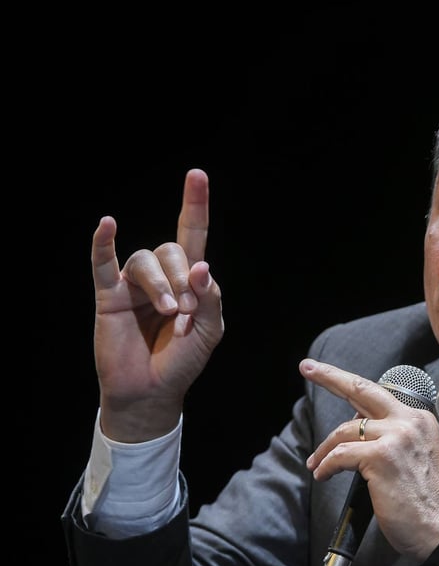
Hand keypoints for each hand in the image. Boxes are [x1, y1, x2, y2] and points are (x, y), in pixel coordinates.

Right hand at [92, 169, 223, 441]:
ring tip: (168, 313)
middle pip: (172, 249)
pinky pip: (103, 263)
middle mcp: (161, 275)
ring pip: (145, 260)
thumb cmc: (183, 360)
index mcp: (189, 279)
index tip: (197, 175)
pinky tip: (107, 226)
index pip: (193, 234)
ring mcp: (133, 284)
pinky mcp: (109, 296)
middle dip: (183, 280)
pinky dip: (103, 243)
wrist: (153, 391)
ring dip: (161, 284)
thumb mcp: (209, 330)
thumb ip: (209, 298)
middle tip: (185, 313)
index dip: (194, 204)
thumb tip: (200, 266)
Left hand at [301, 359, 438, 561]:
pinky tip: (322, 474)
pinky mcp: (381, 457)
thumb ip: (391, 437)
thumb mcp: (414, 456)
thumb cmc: (425, 501)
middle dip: (330, 376)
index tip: (328, 375)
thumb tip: (357, 426)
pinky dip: (326, 465)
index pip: (378, 396)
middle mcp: (409, 421)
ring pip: (345, 431)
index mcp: (418, 419)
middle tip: (307, 368)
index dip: (350, 386)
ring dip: (324, 449)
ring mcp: (395, 437)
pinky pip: (340, 455)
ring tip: (316, 464)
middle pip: (362, 389)